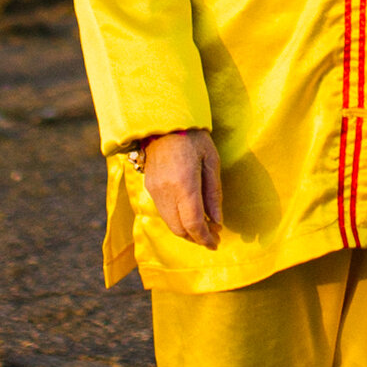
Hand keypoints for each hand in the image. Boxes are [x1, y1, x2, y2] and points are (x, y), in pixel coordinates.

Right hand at [139, 126, 222, 248]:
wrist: (164, 123)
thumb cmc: (194, 138)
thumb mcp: (211, 162)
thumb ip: (214, 194)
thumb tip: (217, 222)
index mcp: (184, 185)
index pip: (193, 224)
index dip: (205, 238)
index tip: (216, 243)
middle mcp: (166, 192)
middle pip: (180, 229)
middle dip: (196, 238)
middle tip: (213, 237)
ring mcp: (154, 191)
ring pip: (170, 223)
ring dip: (186, 230)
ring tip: (203, 228)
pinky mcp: (149, 188)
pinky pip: (164, 212)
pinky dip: (177, 220)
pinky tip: (189, 215)